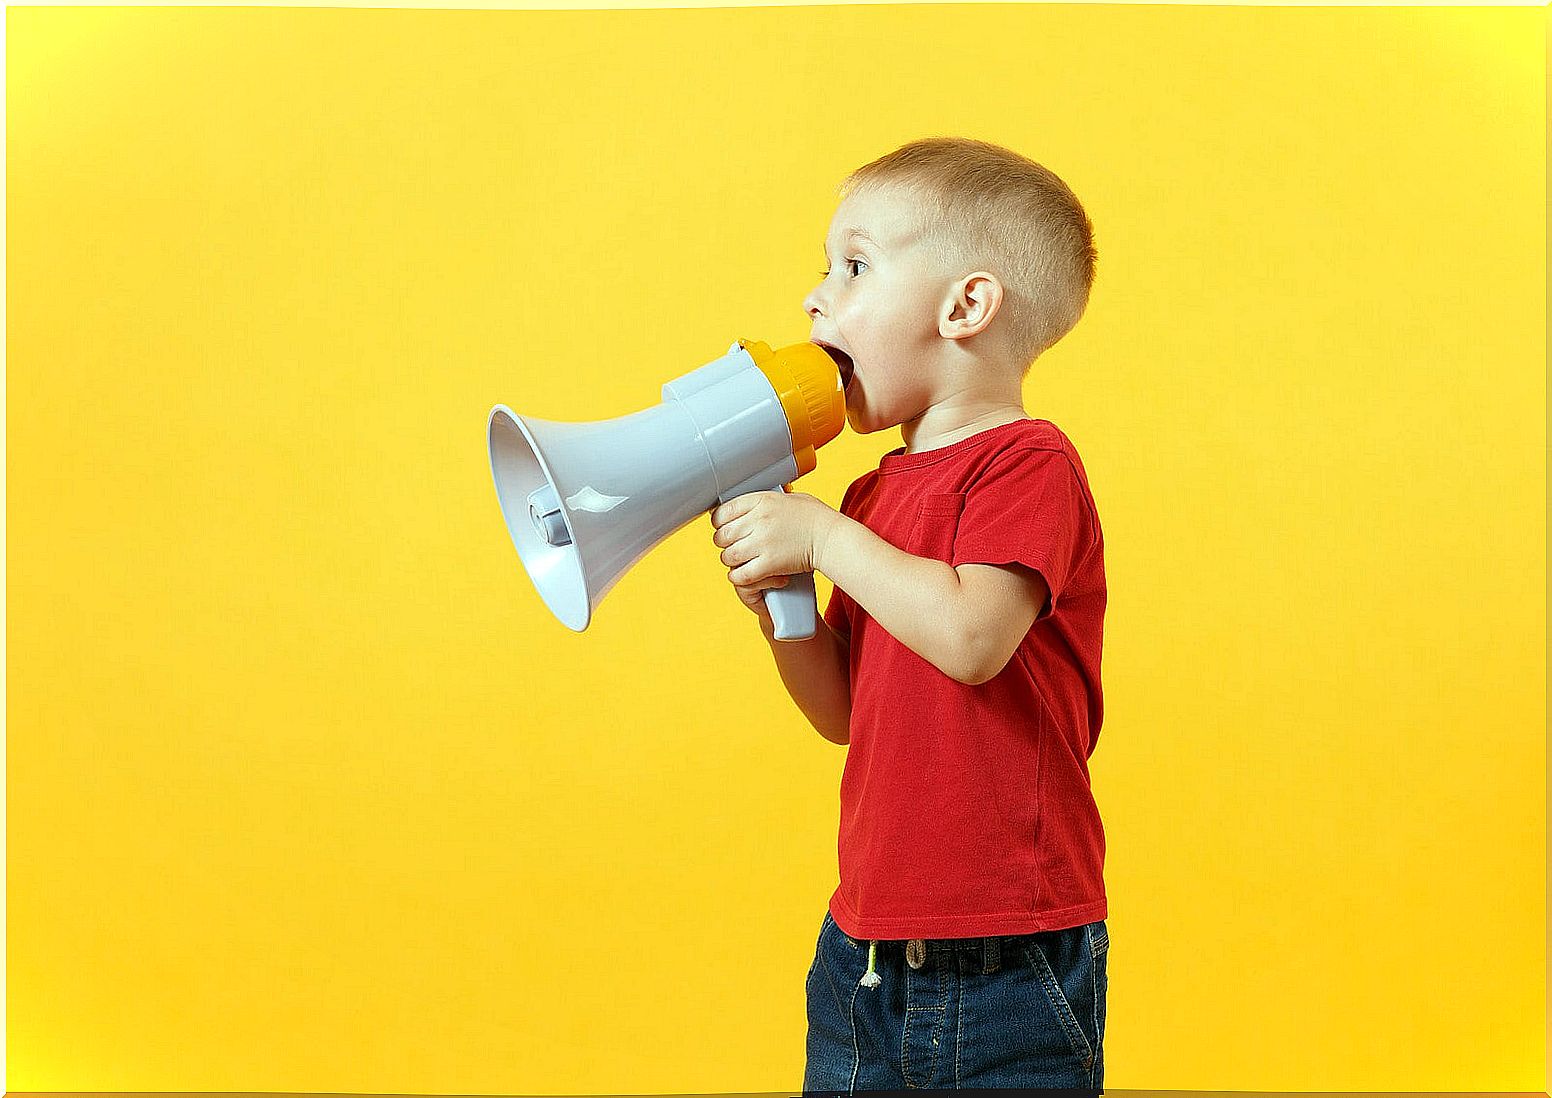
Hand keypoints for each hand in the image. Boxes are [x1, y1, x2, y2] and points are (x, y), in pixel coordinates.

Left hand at [709, 489, 837, 614]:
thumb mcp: (789, 498)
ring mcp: (762, 542)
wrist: (831, 537)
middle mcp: (758, 520)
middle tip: (733, 546)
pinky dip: (739, 577)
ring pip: (728, 556)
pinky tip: (745, 574)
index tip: (724, 527)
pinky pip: (740, 574)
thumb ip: (766, 501)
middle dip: (723, 543)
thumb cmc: (815, 517)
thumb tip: (751, 505)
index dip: (719, 522)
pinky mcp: (769, 563)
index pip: (723, 511)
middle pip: (722, 535)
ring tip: (741, 561)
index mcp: (761, 500)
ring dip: (731, 561)